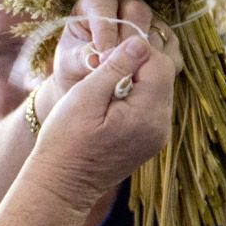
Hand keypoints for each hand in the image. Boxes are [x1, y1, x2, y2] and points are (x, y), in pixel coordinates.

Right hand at [29, 32, 177, 209]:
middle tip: (105, 62)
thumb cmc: (64, 141)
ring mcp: (157, 135)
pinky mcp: (150, 141)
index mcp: (146, 114)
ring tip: (106, 81)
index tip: (106, 53)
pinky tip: (112, 98)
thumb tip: (139, 41)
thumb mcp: (84, 97)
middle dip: (138, 62)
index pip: (158, 63)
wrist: (61, 184)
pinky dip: (136, 94)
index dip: (135, 49)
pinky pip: (152, 106)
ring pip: (159, 89)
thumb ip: (114, 68)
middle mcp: (160, 126)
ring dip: (137, 78)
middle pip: (163, 75)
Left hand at [36, 0, 181, 118]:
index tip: (102, 55)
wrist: (89, 83)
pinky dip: (162, 61)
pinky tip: (150, 77)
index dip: (105, 30)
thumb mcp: (70, 62)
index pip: (104, 5)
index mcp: (95, 4)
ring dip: (147, 53)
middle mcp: (123, 6)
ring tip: (134, 74)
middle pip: (137, 11)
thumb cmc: (75, 67)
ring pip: (156, 28)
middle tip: (122, 64)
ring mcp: (146, 21)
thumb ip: (82, 57)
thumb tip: (98, 60)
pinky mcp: (162, 38)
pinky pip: (170, 45)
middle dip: (129, 40)